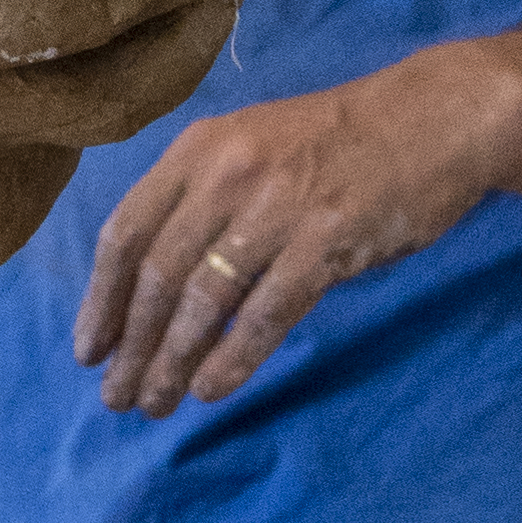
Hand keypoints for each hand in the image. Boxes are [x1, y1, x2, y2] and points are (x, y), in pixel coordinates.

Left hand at [77, 46, 521, 414]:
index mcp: (200, 149)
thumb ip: (202, 199)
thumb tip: (153, 286)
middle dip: (131, 345)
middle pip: (157, 275)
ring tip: (156, 403)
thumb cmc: (338, 142)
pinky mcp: (326, 241)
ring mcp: (277, 208)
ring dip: (171, 361)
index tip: (88, 350)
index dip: (100, 298)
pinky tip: (210, 390)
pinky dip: (231, 358)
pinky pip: (263, 314)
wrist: (433, 119)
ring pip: (202, 302)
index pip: (125, 231)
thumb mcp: (253, 145)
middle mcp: (228, 174)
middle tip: (117, 396)